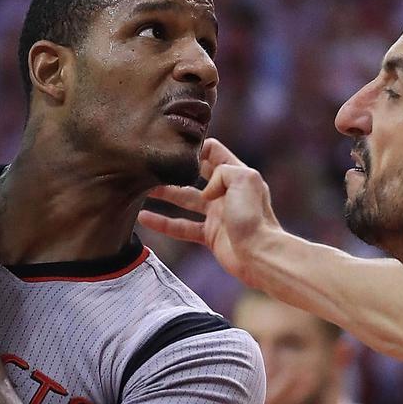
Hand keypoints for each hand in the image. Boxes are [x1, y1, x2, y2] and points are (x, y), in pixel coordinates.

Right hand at [138, 138, 282, 286]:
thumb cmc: (255, 217)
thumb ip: (220, 171)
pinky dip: (163, 223)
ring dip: (164, 194)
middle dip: (175, 170)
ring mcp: (217, 214)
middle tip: (153, 165)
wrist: (260, 255)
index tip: (175, 148)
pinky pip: (181, 226)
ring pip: (185, 199)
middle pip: (195, 174)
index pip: (213, 151)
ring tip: (142, 189)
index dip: (195, 148)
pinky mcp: (210, 235)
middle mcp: (227, 192)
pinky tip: (144, 218)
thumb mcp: (243, 179)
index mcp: (237, 174)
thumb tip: (205, 190)